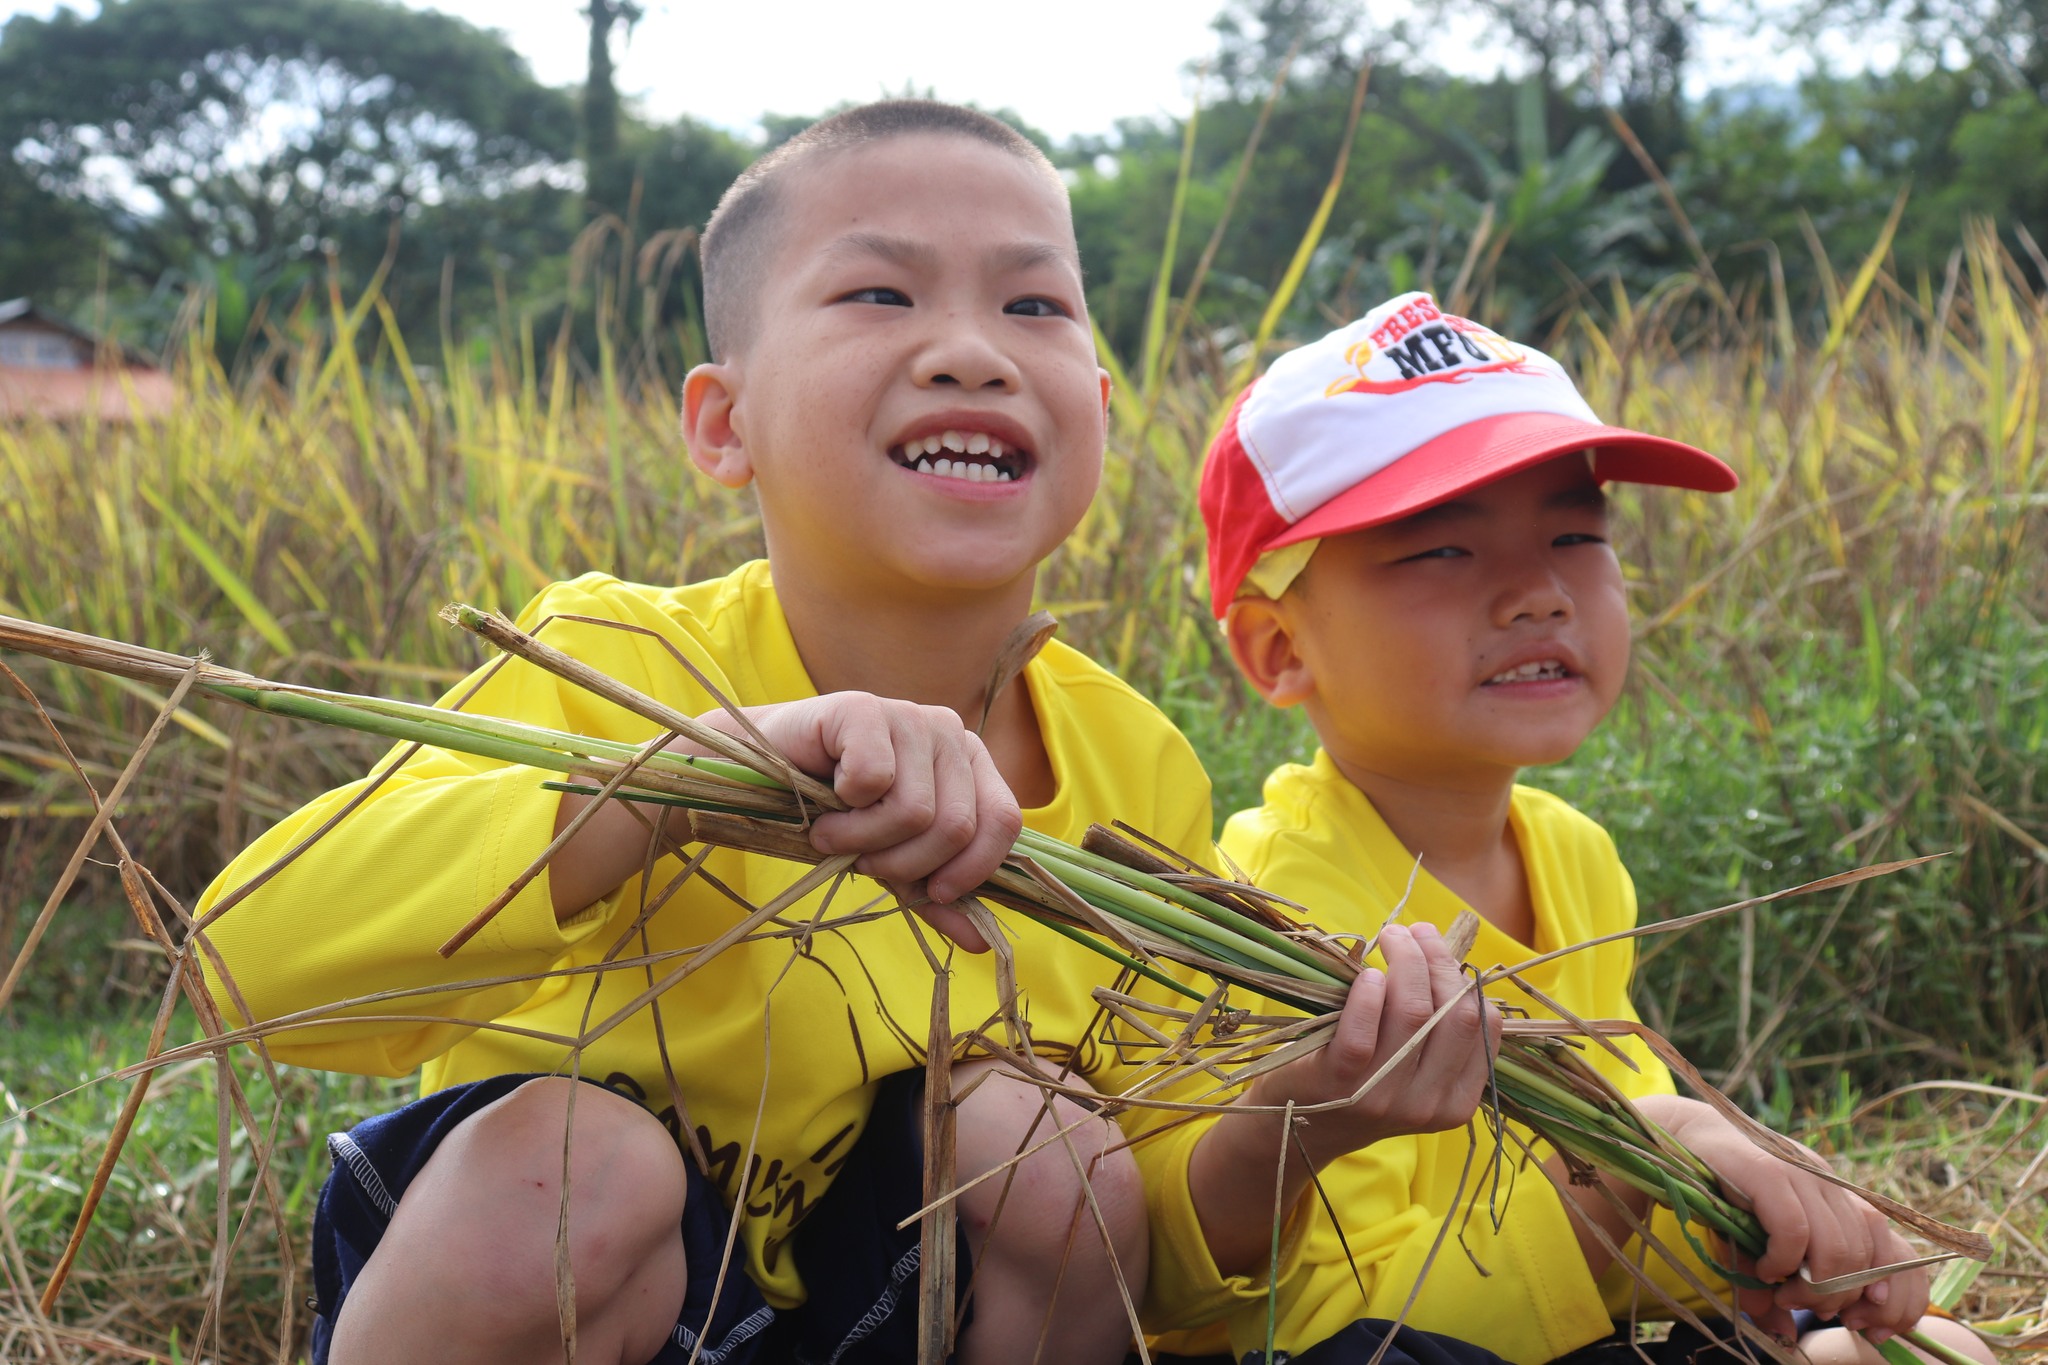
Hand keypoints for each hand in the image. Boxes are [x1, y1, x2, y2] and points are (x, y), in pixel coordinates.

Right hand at [718, 693, 1020, 952]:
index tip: (929, 893)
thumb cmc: (837, 817)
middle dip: (903, 863)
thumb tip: (981, 942)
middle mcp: (950, 731)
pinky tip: (826, 794)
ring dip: (863, 840)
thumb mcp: (894, 863)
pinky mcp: (863, 708)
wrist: (762, 776)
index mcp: (971, 764)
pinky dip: (843, 805)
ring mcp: (908, 715)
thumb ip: (936, 898)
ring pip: (914, 810)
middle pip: (955, 826)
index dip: (971, 870)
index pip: (1003, 821)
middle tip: (862, 860)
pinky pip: (874, 779)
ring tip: (834, 834)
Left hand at [1249, 923, 1501, 1166]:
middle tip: (1412, 932)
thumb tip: (1444, 954)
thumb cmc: (1362, 1082)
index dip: (1463, 975)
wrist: (1298, 1129)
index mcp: (1456, 1101)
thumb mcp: (1413, 1070)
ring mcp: (1384, 1096)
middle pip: (1455, 1014)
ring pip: (1414, 1013)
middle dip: (1437, 960)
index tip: (1437, 946)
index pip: (1483, 1026)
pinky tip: (1368, 976)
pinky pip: (1363, 1031)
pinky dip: (1368, 994)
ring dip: (1405, 962)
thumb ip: (1436, 1030)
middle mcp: (1427, 1104)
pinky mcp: (1340, 1083)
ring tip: (1390, 937)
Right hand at [1642, 1098, 1929, 1341]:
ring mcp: (1800, 1173)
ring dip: (1811, 1284)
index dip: (1887, 1293)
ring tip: (1782, 1293)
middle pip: (1866, 1254)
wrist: (1681, 1135)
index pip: (1891, 1246)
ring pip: (1836, 1246)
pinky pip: (1794, 1230)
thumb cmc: (1720, 1193)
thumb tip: (1786, 1336)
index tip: (1863, 1323)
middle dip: (1839, 1296)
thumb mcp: (1755, 1247)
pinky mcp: (1768, 1171)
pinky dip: (1781, 1262)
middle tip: (1802, 1306)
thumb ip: (1773, 1289)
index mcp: (1837, 1195)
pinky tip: (1762, 1268)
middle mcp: (1827, 1181)